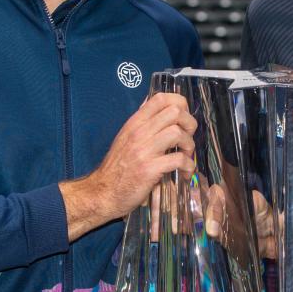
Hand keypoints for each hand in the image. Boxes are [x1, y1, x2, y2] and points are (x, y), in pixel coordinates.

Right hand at [62, 93, 196, 234]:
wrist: (103, 192)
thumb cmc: (117, 168)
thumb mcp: (126, 139)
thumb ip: (142, 125)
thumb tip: (158, 110)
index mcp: (135, 123)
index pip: (160, 98)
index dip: (179, 103)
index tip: (184, 118)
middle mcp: (139, 133)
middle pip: (175, 112)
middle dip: (189, 124)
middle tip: (187, 139)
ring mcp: (144, 150)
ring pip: (178, 133)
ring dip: (189, 145)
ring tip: (186, 156)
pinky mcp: (149, 169)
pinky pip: (178, 160)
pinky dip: (188, 166)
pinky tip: (185, 172)